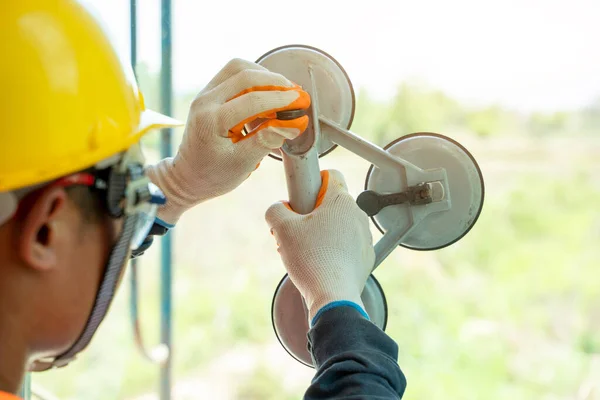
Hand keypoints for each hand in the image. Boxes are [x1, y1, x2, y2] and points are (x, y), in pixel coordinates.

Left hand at [146, 58, 309, 225]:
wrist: (188, 176)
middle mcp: (205, 102)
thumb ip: (267, 140)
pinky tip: (269, 91)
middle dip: (276, 82)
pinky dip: (254, 78)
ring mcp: (205, 94)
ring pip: (238, 68)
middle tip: (297, 94)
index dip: (280, 99)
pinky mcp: (209, 92)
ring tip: (285, 91)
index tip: (301, 101)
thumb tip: (294, 124)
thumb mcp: (243, 163)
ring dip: (265, 75)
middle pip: (245, 75)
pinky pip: (233, 74)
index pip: (251, 100)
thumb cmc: (214, 175)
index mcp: (211, 121)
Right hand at [265, 170, 375, 325]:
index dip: (313, 181)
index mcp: (341, 200)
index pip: (330, 174)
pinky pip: (347, 245)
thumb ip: (275, 210)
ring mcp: (365, 236)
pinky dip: (334, 250)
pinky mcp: (366, 256)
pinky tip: (319, 264)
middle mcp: (358, 214)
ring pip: (339, 225)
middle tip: (297, 230)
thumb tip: (279, 209)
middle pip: (332, 203)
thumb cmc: (311, 259)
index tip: (302, 197)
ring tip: (306, 251)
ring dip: (322, 232)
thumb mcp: (281, 228)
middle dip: (313, 213)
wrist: (333, 296)